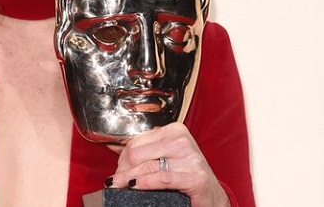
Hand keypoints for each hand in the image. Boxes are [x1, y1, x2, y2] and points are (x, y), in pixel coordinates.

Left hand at [107, 123, 229, 206]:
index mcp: (175, 130)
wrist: (213, 198)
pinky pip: (162, 178)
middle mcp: (183, 141)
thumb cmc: (187, 176)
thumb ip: (145, 151)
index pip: (137, 140)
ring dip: (128, 178)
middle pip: (138, 153)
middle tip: (116, 181)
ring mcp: (191, 159)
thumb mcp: (166, 157)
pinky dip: (145, 183)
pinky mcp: (196, 178)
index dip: (122, 156)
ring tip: (119, 186)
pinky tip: (135, 187)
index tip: (117, 168)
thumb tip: (114, 148)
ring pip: (147, 166)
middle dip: (123, 169)